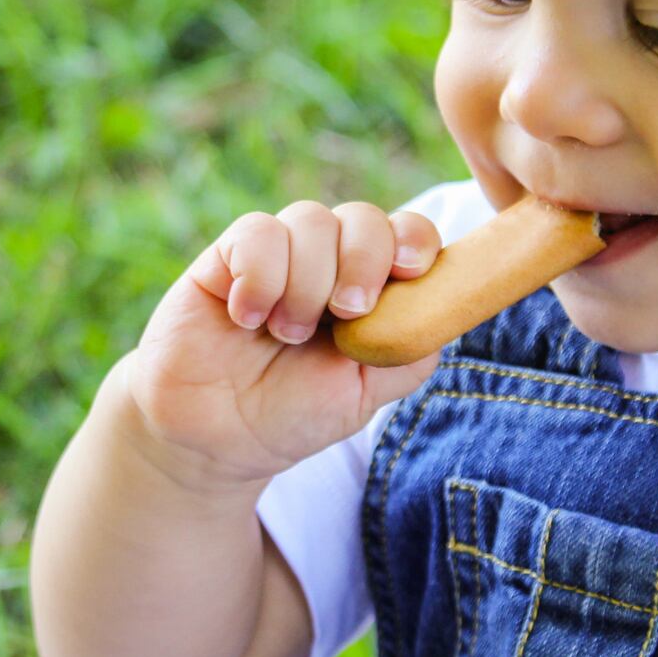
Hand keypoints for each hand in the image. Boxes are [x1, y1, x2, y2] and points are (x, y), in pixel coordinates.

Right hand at [121, 200, 445, 491]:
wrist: (213, 439)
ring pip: (311, 220)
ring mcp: (278, 252)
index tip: (410, 271)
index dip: (415, 239)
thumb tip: (444, 303)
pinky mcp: (228, 255)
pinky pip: (258, 232)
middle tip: (345, 314)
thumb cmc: (292, 414)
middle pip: (364, 218)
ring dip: (306, 282)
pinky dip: (260, 277)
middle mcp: (327, 260)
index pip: (407, 234)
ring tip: (286, 333)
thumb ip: (407, 348)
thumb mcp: (364, 393)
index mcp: (369, 287)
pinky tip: (246, 318)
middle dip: (363, 262)